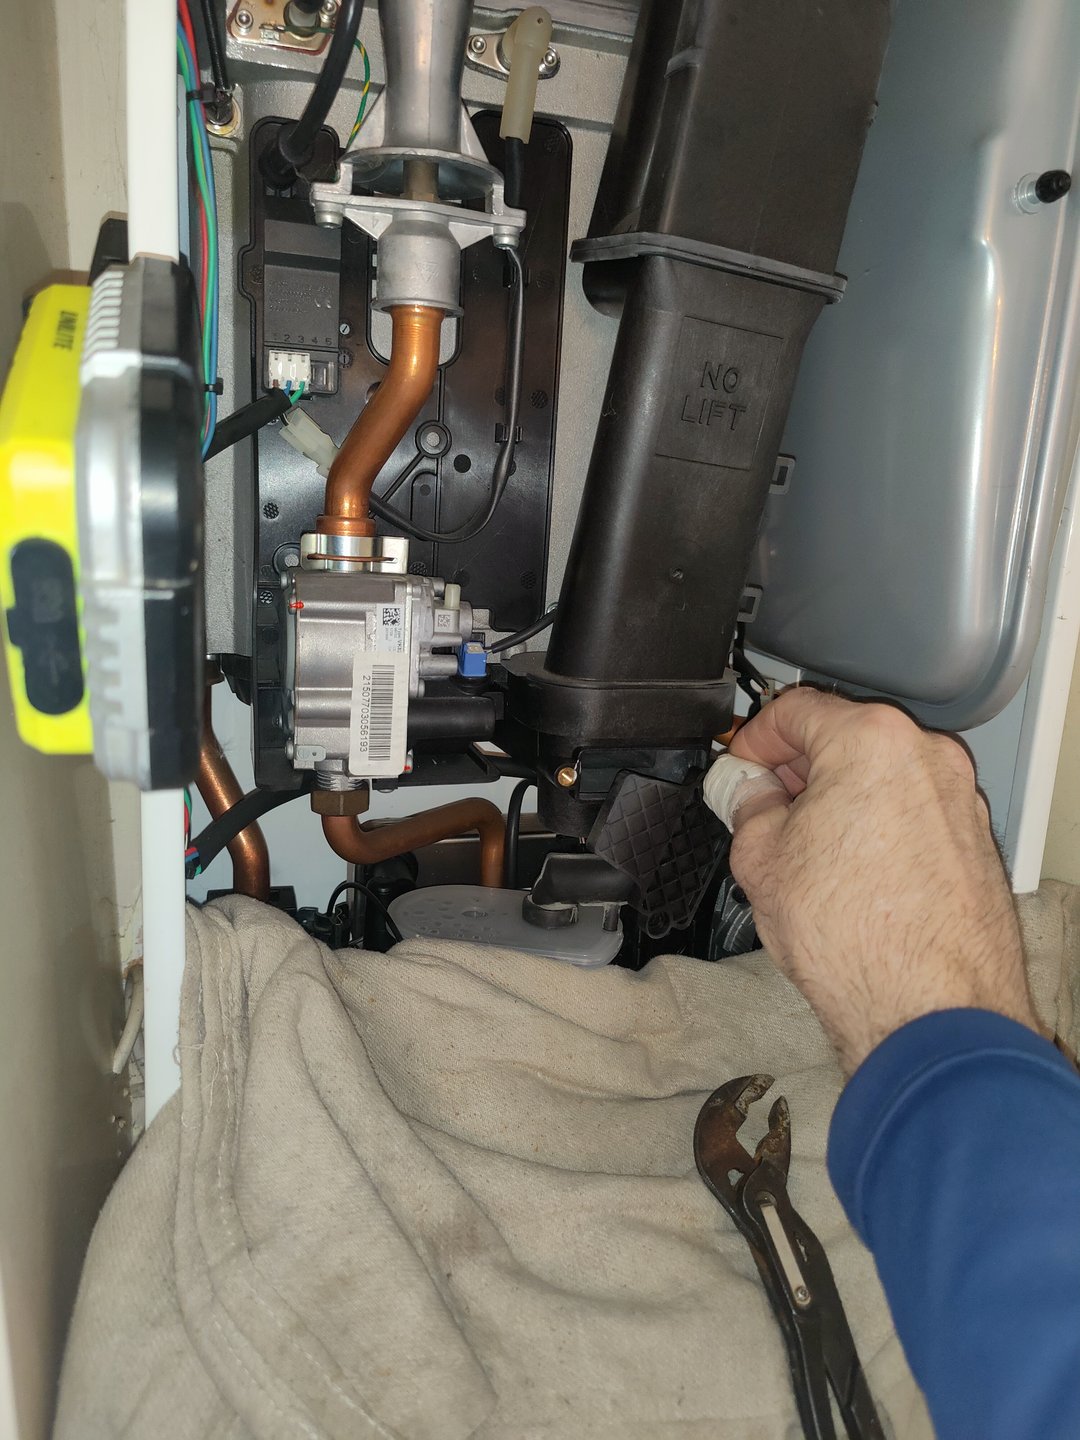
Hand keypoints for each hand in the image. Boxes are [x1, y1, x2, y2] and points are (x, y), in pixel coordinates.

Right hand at [724, 689, 1037, 1073]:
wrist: (928, 1010)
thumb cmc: (857, 939)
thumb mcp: (761, 860)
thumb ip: (747, 807)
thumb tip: (745, 794)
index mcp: (871, 742)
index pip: (795, 710)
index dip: (753, 740)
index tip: (738, 768)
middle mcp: (926, 759)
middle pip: (845, 740)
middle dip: (798, 771)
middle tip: (760, 809)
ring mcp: (957, 802)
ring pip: (881, 780)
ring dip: (838, 802)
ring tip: (802, 854)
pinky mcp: (972, 844)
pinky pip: (912, 817)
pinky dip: (876, 831)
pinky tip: (847, 878)